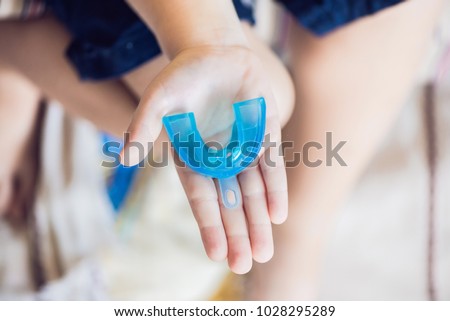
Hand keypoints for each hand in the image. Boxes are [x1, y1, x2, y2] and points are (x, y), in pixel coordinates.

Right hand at [121, 45, 287, 273]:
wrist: (216, 54)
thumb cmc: (183, 76)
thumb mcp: (159, 98)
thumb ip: (143, 125)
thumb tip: (125, 157)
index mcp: (191, 159)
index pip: (201, 199)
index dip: (209, 226)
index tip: (216, 254)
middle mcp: (218, 160)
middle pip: (229, 204)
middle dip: (237, 233)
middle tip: (243, 264)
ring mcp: (243, 150)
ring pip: (252, 192)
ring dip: (258, 221)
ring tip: (263, 252)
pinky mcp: (265, 136)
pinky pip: (271, 167)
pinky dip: (274, 190)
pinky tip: (277, 215)